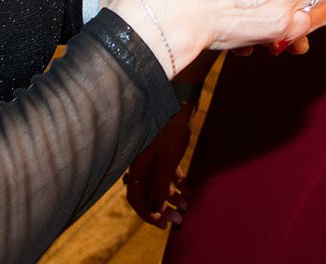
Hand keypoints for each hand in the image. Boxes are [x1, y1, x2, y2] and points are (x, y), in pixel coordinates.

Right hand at [124, 109, 193, 227]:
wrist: (180, 101)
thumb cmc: (170, 129)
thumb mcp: (166, 160)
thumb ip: (160, 184)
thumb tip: (155, 208)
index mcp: (138, 167)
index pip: (136, 198)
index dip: (147, 214)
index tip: (162, 224)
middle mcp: (143, 164)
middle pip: (148, 193)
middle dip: (162, 209)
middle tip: (178, 220)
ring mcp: (155, 157)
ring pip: (160, 184)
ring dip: (172, 198)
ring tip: (186, 208)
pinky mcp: (166, 151)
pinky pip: (169, 173)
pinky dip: (178, 184)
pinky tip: (189, 192)